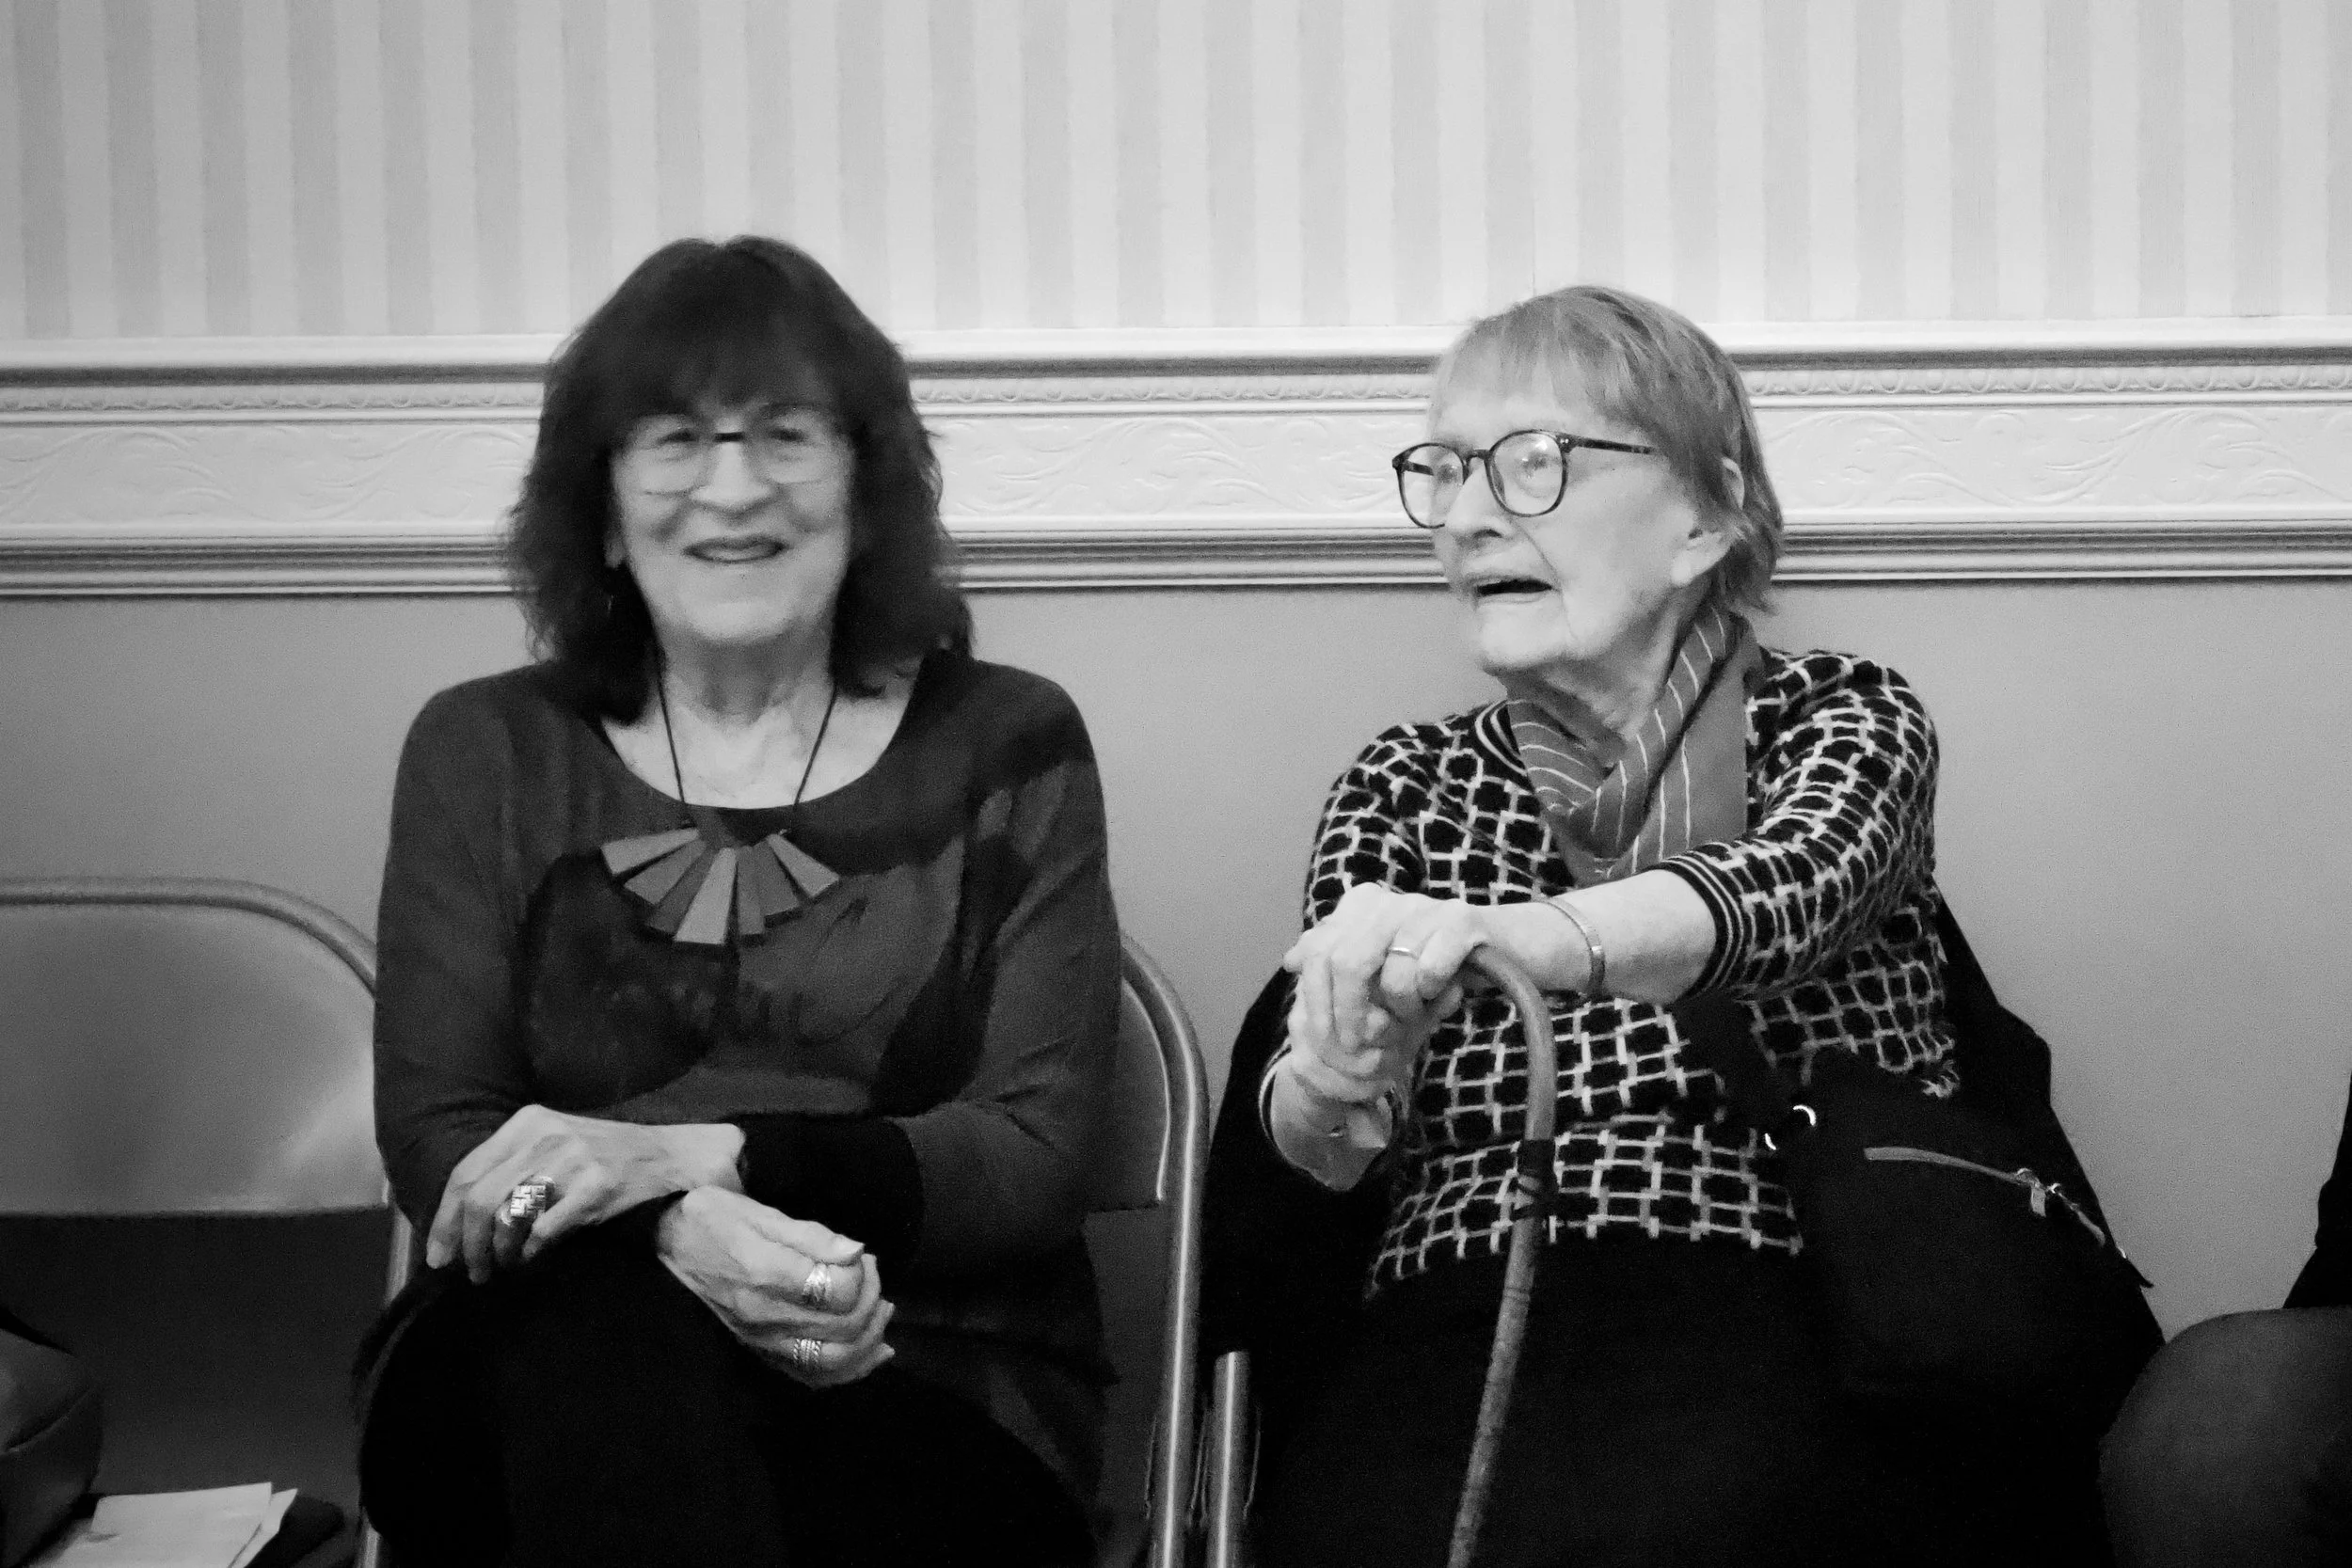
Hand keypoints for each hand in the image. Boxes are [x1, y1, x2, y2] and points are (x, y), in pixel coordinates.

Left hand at [424, 1105, 739, 1281]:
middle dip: (467, 1244)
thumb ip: (509, 1167)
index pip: (465, 1172)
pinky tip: (531, 1259)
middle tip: (469, 1272)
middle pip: (480, 1198)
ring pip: (508, 1216)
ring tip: (499, 1269)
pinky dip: (530, 1253)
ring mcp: (573, 1160)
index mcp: (527, 1122)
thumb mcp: (552, 1144)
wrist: (669, 1156)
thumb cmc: (604, 1157)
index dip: (444, 1219)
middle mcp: (546, 1135)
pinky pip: (544, 1231)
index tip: (438, 1254)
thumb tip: (459, 1219)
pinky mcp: (597, 1187)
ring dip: (496, 1254)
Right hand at [655, 1187, 894, 1388]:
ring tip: (880, 1309)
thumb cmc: (717, 1216)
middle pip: (843, 1329)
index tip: (858, 1254)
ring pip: (833, 1362)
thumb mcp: (763, 1212)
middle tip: (871, 1274)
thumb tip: (856, 1251)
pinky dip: (851, 1368)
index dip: (861, 1273)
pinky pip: (812, 1376)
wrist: (669, 1240)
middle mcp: (764, 1317)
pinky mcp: (760, 1351)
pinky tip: (874, 1351)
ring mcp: (761, 1340)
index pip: (838, 1292)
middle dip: (872, 1301)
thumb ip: (813, 1236)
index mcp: (766, 1275)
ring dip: (869, 1338)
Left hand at [1281, 884, 1474, 1094]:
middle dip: (1349, 1014)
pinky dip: (1433, 994)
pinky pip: (1431, 972)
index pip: (1319, 952)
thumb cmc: (1436, 959)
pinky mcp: (1461, 922)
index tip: (1325, 1037)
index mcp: (1363, 903)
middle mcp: (1389, 899)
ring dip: (1402, 1009)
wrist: (1508, 944)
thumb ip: (1336, 958)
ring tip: (1415, 1013)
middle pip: (1346, 964)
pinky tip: (1442, 994)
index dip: (1316, 999)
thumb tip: (1290, 960)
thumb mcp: (1381, 964)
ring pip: (1393, 977)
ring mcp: (1425, 907)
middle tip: (1360, 1045)